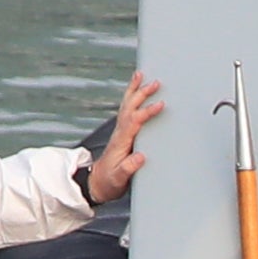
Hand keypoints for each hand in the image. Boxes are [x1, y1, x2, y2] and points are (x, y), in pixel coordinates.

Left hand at [85, 72, 164, 201]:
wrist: (97, 183)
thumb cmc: (109, 181)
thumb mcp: (119, 179)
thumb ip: (128, 168)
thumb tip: (140, 157)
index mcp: (121, 142)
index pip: (135, 122)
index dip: (147, 112)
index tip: (160, 105)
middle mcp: (120, 132)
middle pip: (130, 107)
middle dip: (142, 94)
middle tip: (155, 83)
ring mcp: (120, 131)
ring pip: (127, 104)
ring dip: (134, 89)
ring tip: (140, 75)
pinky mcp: (122, 132)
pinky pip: (127, 109)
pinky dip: (131, 97)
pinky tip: (136, 90)